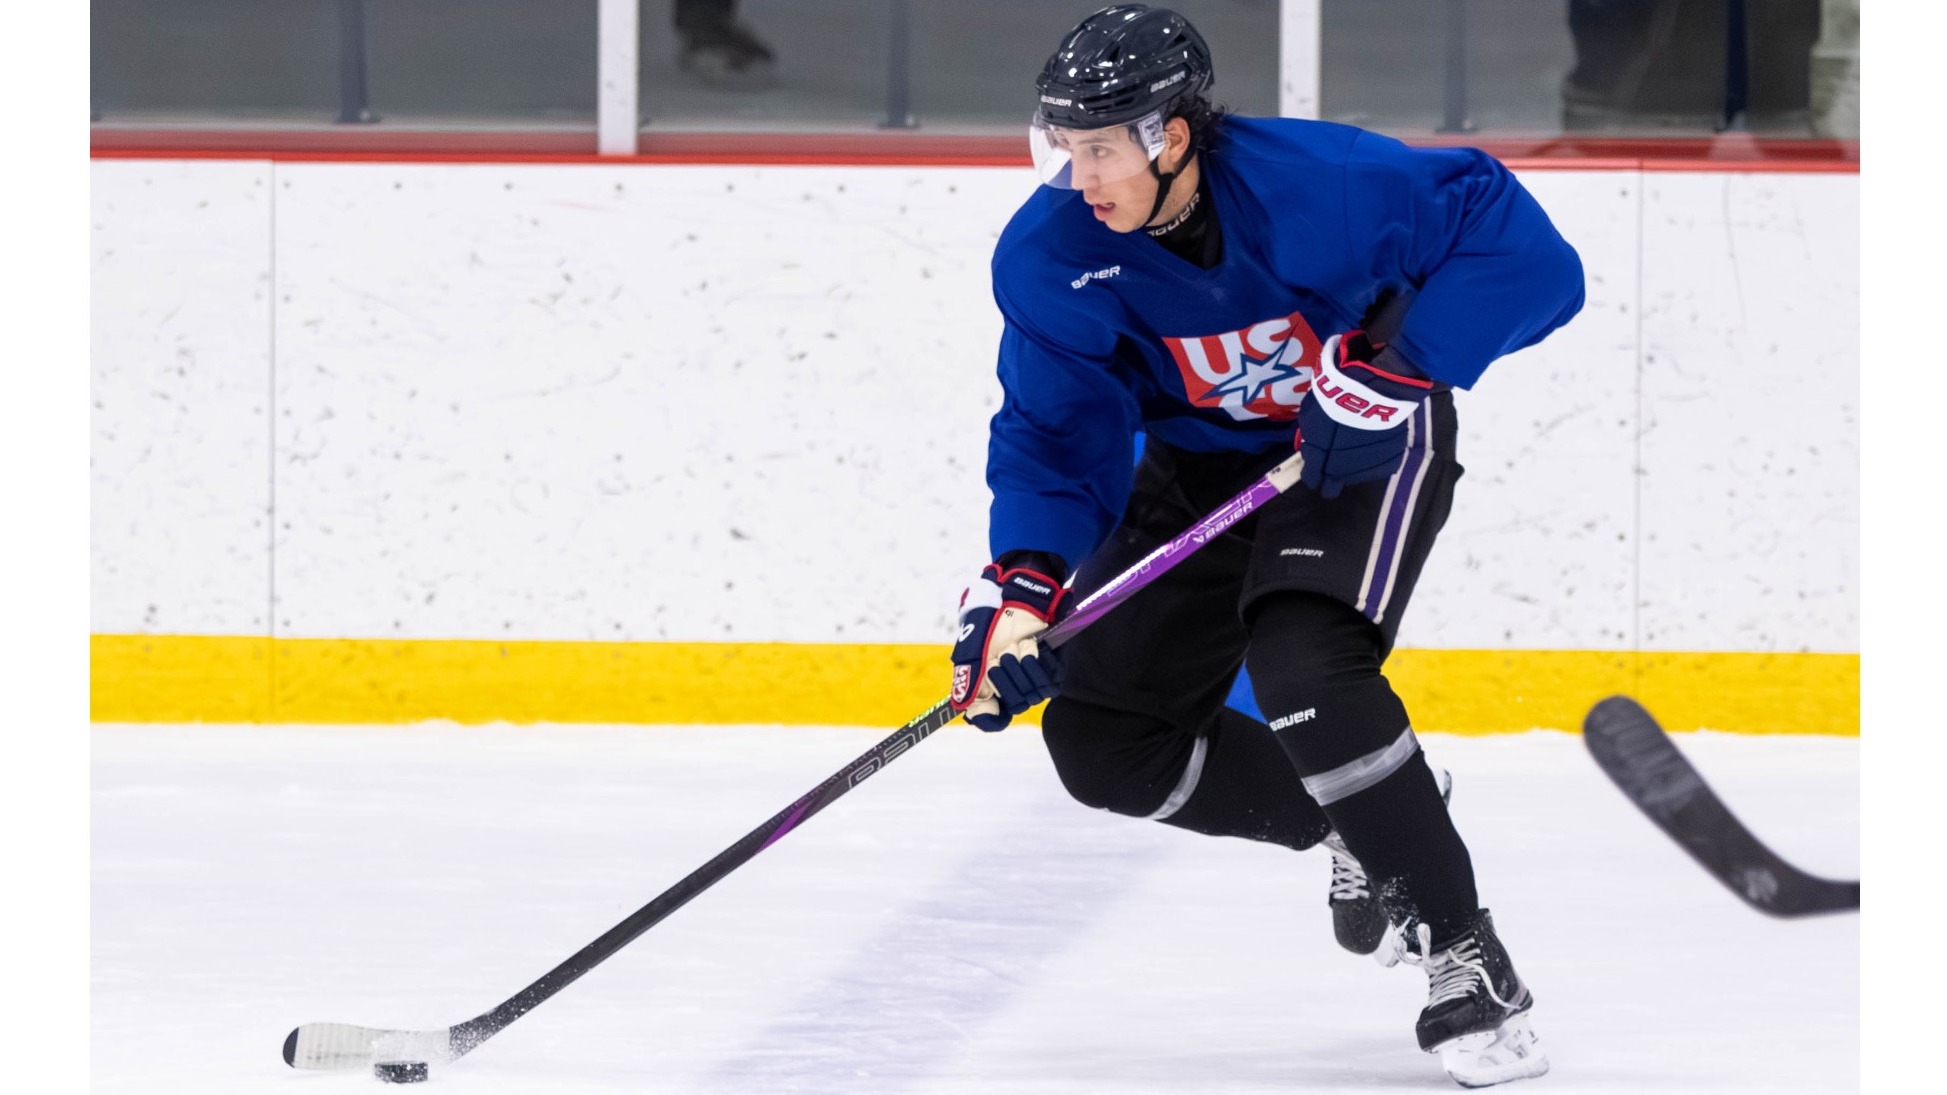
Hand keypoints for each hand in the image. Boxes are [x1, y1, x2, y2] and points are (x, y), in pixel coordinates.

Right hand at [949, 562, 1069, 731]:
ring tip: (1013, 647)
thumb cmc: (990, 623)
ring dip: (1020, 667)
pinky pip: (1050, 682)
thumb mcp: (971, 650)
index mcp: (989, 688)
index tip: (993, 706)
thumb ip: (969, 680)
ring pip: (1032, 695)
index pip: (993, 720)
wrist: (1014, 600)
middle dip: (1005, 679)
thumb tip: (964, 710)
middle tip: (999, 656)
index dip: (992, 718)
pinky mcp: (1051, 670)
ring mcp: (1031, 680)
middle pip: (1015, 706)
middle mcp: (1011, 688)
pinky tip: (1030, 647)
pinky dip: (1037, 663)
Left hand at [1295, 329, 1439, 499]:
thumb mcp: (1310, 416)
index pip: (1312, 480)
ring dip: (1355, 465)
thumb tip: (1309, 446)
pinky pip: (1380, 465)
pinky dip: (1377, 457)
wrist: (1373, 391)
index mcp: (1321, 464)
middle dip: (1332, 473)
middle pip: (1334, 485)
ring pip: (1357, 475)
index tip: (1316, 465)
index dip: (1312, 473)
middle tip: (1337, 455)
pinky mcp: (1390, 461)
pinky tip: (1376, 441)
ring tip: (1359, 442)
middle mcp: (1344, 474)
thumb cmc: (1335, 400)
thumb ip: (1309, 436)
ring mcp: (1368, 469)